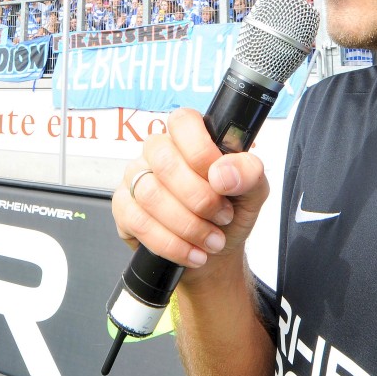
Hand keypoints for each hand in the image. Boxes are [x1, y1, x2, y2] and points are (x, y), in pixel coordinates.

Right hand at [111, 108, 269, 275]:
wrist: (215, 253)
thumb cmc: (230, 213)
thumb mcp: (253, 192)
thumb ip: (248, 173)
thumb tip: (223, 173)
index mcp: (188, 137)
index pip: (183, 122)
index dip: (201, 151)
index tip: (221, 182)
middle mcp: (157, 152)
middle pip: (164, 162)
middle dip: (200, 198)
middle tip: (223, 217)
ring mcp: (135, 178)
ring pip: (150, 195)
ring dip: (188, 225)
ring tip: (212, 240)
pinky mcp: (123, 208)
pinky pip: (138, 222)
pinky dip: (171, 244)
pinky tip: (192, 252)